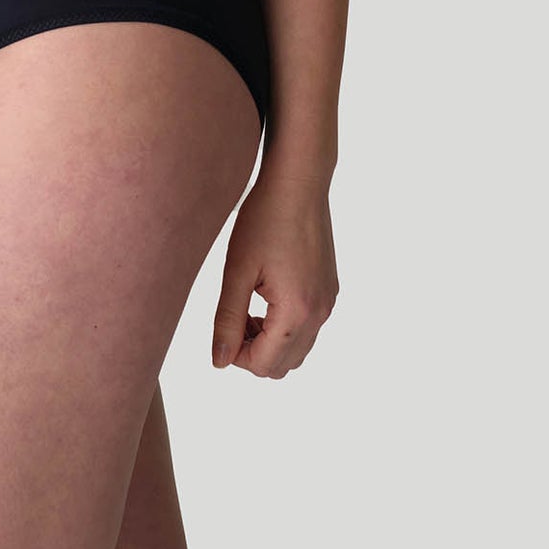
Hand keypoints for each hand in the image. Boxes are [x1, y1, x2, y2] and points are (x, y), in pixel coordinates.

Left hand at [211, 168, 338, 377]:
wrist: (298, 182)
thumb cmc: (264, 219)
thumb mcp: (237, 270)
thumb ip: (227, 319)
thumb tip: (219, 361)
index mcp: (296, 312)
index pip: (263, 364)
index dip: (235, 354)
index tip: (223, 323)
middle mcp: (320, 314)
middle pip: (283, 365)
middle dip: (253, 351)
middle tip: (234, 314)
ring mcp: (328, 302)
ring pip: (298, 349)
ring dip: (270, 340)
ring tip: (249, 303)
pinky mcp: (330, 290)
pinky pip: (309, 328)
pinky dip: (286, 325)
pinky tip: (267, 292)